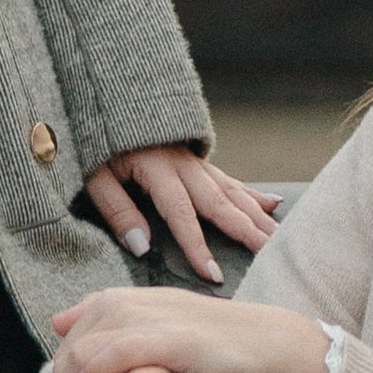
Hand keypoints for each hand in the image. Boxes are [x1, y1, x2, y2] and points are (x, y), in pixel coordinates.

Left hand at [82, 144, 275, 284]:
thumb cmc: (93, 141)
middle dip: (247, 232)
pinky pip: (229, 179)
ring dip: (257, 217)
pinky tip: (274, 203)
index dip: (198, 247)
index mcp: (157, 168)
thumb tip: (142, 248)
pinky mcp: (196, 159)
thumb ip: (117, 210)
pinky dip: (253, 193)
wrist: (105, 97)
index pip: (182, 215)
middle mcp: (183, 164)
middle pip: (220, 203)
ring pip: (232, 192)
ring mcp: (193, 160)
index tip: (214, 276)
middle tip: (271, 257)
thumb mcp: (94, 176)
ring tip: (278, 239)